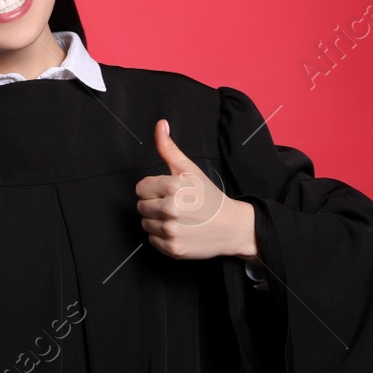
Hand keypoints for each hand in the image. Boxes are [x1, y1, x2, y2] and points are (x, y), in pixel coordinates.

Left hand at [135, 119, 258, 261]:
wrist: (232, 227)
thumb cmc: (209, 197)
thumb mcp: (190, 169)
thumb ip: (169, 148)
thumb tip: (160, 124)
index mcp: (172, 187)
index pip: (140, 188)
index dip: (153, 189)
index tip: (168, 192)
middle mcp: (170, 209)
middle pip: (140, 206)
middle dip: (154, 204)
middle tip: (174, 205)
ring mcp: (171, 231)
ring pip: (145, 223)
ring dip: (156, 221)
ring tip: (177, 218)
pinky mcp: (172, 249)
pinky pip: (152, 240)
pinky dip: (162, 236)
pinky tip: (178, 230)